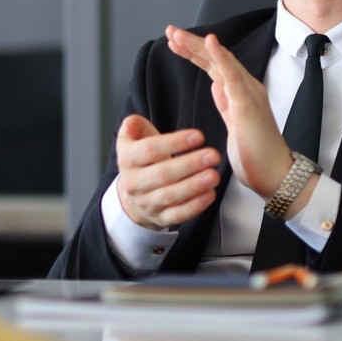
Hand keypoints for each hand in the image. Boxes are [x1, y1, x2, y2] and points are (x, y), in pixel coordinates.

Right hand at [112, 113, 222, 229]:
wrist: (134, 193)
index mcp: (127, 160)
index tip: (198, 136)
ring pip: (170, 196)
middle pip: (162, 174)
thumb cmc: (142, 160)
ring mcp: (147, 203)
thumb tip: (132, 122)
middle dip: (190, 164)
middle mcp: (134, 183)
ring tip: (214, 175)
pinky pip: (178, 214)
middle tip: (212, 155)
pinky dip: (195, 206)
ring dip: (194, 186)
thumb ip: (133, 125)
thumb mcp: (133, 138)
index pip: (149, 150)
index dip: (175, 143)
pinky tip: (209, 194)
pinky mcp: (160, 218)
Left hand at [164, 26, 295, 203]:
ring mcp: (247, 92)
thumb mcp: (234, 123)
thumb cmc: (255, 153)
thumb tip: (216, 86)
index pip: (213, 66)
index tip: (174, 43)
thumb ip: (226, 103)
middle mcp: (244, 87)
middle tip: (170, 31)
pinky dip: (221, 56)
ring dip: (198, 45)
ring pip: (221, 60)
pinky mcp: (248, 102)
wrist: (274, 174)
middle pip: (215, 58)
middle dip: (191, 44)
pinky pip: (232, 74)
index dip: (194, 52)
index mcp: (239, 93)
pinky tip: (209, 42)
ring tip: (178, 34)